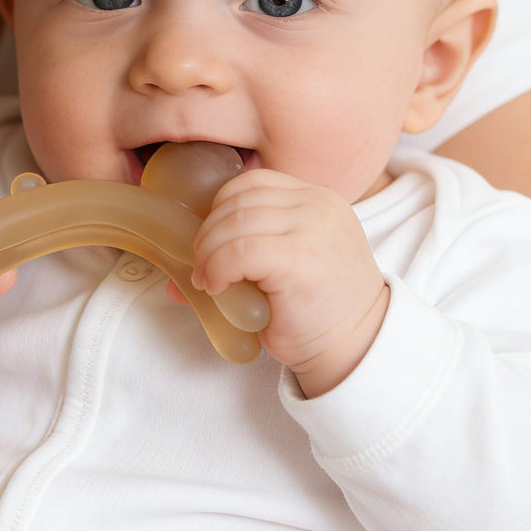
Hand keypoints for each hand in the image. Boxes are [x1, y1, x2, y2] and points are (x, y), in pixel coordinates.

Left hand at [191, 170, 388, 395]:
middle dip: (208, 233)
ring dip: (208, 253)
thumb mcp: (283, 269)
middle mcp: (318, 206)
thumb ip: (241, 255)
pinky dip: (217, 268)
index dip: (220, 207)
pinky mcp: (300, 258)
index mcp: (317, 200)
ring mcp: (312, 228)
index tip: (210, 240)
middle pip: (239, 200)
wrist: (355, 347)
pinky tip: (216, 287)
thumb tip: (175, 274)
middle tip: (201, 266)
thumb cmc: (317, 312)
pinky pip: (239, 251)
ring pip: (235, 222)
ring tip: (207, 280)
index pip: (254, 183)